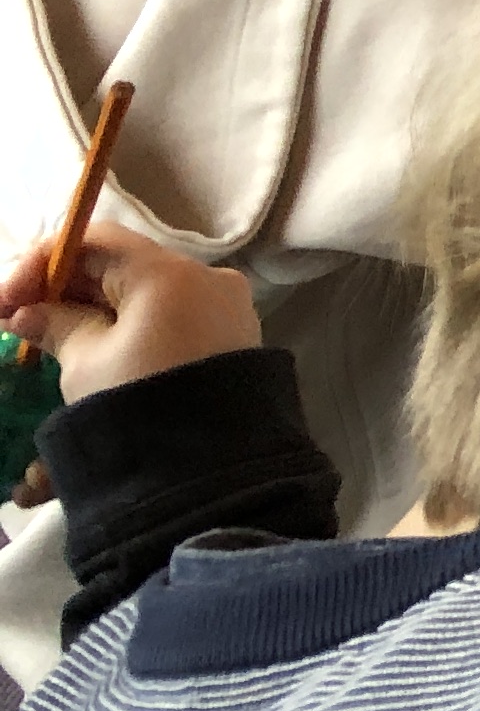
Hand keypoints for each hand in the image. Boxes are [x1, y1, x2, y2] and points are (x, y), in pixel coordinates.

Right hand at [0, 216, 259, 397]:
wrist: (211, 469)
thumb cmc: (139, 405)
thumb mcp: (86, 363)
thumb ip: (57, 326)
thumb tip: (30, 313)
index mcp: (170, 273)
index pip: (98, 241)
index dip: (45, 263)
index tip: (6, 302)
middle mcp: (205, 280)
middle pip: (122, 269)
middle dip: (65, 293)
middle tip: (17, 324)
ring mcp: (222, 312)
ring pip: (143, 300)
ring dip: (91, 316)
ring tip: (45, 345)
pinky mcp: (226, 344)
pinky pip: (167, 326)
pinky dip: (126, 334)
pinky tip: (88, 357)